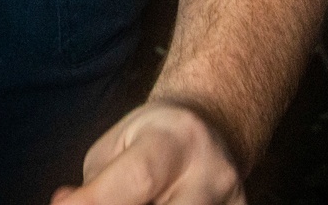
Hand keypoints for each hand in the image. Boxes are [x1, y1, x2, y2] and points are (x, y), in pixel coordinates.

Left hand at [50, 102, 245, 204]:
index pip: (139, 178)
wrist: (211, 129)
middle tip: (101, 202)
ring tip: (136, 198)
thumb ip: (94, 182)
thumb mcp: (117, 144)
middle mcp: (211, 172)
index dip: (96, 201)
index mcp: (174, 138)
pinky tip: (158, 202)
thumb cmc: (151, 137)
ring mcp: (232, 201)